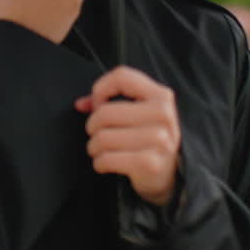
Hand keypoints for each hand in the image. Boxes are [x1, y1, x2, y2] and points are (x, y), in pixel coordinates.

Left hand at [75, 66, 180, 206]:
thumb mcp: (139, 112)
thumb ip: (110, 101)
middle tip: (97, 133)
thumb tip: (81, 104)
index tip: (98, 104)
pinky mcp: (149, 163)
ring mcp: (159, 139)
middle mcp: (162, 114)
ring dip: (94, 147)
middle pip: (105, 112)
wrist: (169, 173)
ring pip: (102, 138)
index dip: (101, 89)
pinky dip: (99, 163)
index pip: (122, 76)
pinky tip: (105, 163)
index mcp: (161, 96)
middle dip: (92, 125)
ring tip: (100, 150)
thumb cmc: (147, 137)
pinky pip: (106, 159)